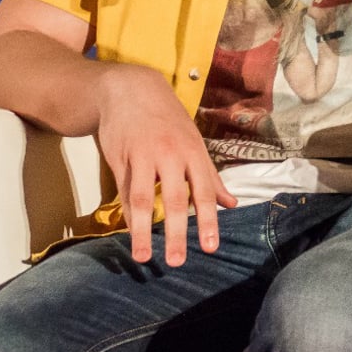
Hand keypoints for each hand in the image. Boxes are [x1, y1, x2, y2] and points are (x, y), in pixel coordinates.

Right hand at [93, 64, 235, 265]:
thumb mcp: (194, 142)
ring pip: (142, 198)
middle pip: (174, 198)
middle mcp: (170, 155)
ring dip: (143, 230)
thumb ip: (210, 177)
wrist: (131, 89)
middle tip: (178, 261)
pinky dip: (126, 214)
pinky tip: (130, 233)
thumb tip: (232, 205)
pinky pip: (123, 190)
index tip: (210, 247)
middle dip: (176, 232)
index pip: (204, 192)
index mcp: (193, 152)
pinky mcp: (120, 157)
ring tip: (144, 257)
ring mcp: (143, 156)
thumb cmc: (168, 120)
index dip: (207, 220)